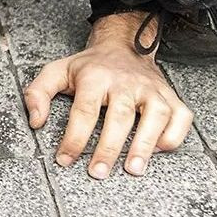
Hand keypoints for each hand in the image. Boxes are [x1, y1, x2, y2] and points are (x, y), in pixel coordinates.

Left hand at [23, 11, 192, 178]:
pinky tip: (161, 149)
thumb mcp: (57, 72)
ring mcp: (151, 88)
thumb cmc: (90, 66)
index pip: (84, 110)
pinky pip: (180, 116)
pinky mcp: (170, 95)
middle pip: (120, 116)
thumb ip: (38, 94)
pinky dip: (174, 134)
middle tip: (98, 172)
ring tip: (134, 169)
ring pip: (154, 115)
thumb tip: (36, 121)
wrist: (123, 44)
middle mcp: (125, 82)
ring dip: (145, 144)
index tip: (65, 159)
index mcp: (95, 77)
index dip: (74, 137)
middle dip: (109, 147)